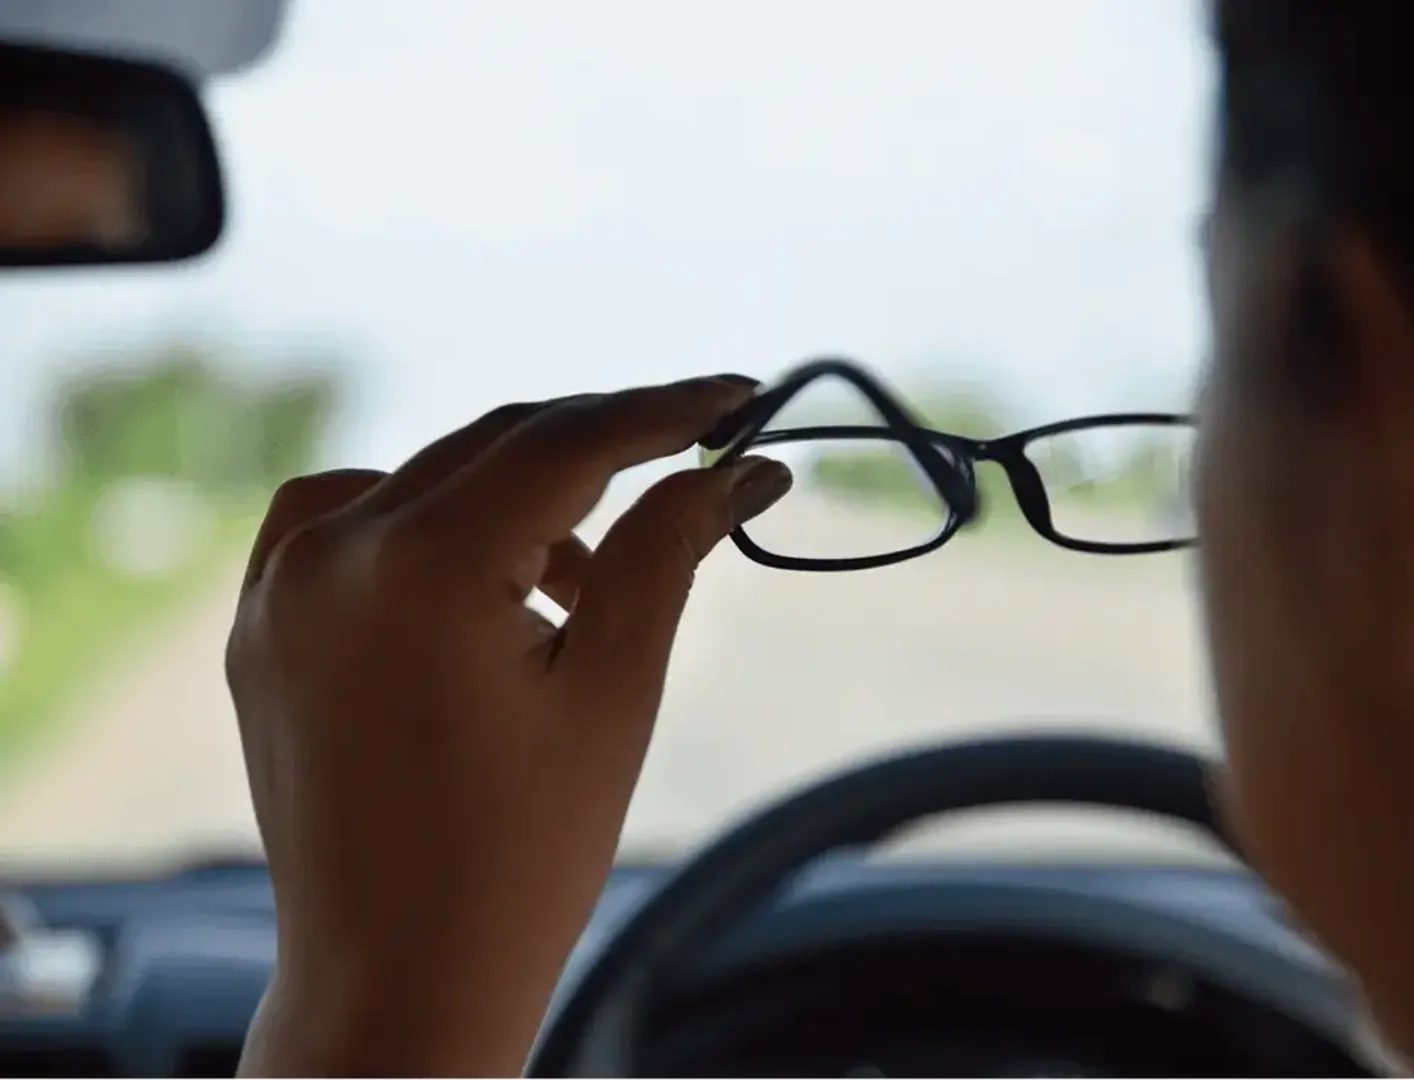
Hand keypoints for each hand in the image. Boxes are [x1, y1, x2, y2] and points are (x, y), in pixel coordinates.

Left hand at [227, 376, 790, 1078]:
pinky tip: (480, 580)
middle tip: (697, 458)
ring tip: (584, 581)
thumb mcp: (612, 689)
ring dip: (516, 493)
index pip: (566, 442)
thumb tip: (737, 470)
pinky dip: (426, 523)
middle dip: (602, 446)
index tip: (738, 397)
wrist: (398, 983)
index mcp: (418, 566)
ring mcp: (278, 591)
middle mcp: (328, 555)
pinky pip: (347, 523)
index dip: (664, 411)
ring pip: (424, 476)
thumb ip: (666, 551)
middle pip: (494, 444)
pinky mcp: (260, 628)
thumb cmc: (521, 857)